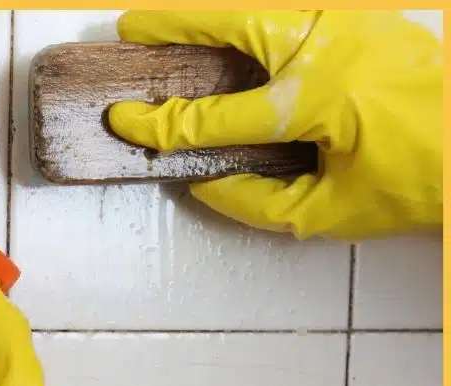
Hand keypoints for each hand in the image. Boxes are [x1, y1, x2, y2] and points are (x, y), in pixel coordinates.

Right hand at [108, 11, 441, 240]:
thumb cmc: (415, 183)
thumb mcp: (330, 213)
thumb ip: (256, 202)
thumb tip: (203, 183)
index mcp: (314, 100)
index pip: (213, 115)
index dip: (162, 123)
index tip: (123, 120)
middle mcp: (327, 46)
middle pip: (229, 21)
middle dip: (171, 22)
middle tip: (130, 27)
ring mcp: (349, 20)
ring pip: (259, 4)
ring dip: (209, 12)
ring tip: (171, 21)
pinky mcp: (363, 13)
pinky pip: (289, 6)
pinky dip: (252, 14)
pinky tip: (233, 27)